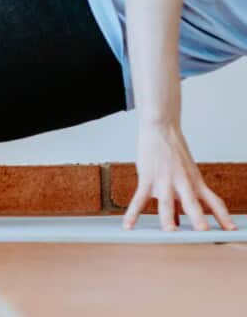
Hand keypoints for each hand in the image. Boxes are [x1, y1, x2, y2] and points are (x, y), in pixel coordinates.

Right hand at [122, 121, 237, 230]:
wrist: (161, 129)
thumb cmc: (173, 152)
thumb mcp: (185, 173)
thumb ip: (181, 196)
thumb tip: (177, 217)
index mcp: (196, 182)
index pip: (214, 202)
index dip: (223, 217)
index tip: (231, 230)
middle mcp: (183, 182)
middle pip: (192, 203)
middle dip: (197, 218)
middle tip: (203, 231)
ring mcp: (165, 180)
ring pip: (166, 202)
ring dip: (168, 217)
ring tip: (170, 231)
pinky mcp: (148, 177)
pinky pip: (139, 198)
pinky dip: (133, 212)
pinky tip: (128, 224)